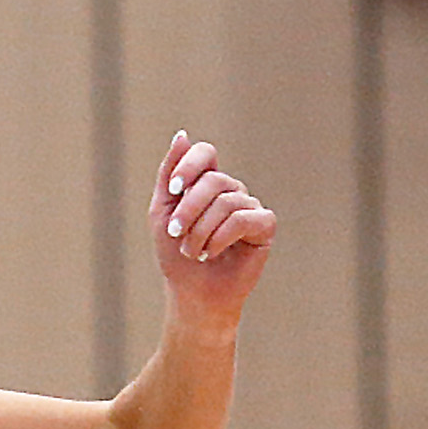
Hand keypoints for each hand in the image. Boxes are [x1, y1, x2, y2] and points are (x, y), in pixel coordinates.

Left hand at [148, 131, 273, 322]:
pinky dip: (221, 237)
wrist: (191, 294)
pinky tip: (213, 252)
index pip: (205, 153)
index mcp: (207, 183)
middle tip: (176, 234)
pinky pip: (243, 219)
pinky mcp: (264, 225)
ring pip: (225, 202)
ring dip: (200, 232)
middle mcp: (231, 190)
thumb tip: (182, 134)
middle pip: (212, 180)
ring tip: (194, 252)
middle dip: (187, 209)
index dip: (189, 165)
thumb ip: (169, 174)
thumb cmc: (176, 255)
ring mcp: (250, 206)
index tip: (173, 188)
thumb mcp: (162, 212)